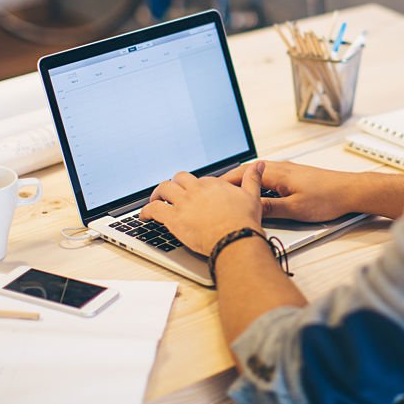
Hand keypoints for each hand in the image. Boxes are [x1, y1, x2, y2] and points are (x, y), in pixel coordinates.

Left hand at [138, 162, 264, 255]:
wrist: (235, 238)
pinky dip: (146, 211)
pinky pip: (154, 209)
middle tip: (171, 193)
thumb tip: (258, 164)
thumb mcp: (252, 196)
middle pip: (178, 179)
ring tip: (155, 200)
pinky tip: (144, 216)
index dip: (195, 188)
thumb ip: (253, 178)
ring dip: (158, 194)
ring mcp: (184, 203)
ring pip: (164, 189)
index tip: (195, 195)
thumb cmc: (244, 221)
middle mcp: (196, 190)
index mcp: (213, 184)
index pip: (199, 180)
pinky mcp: (173, 218)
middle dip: (174, 184)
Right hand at [220, 161, 358, 221]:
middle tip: (214, 192)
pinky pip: (268, 177)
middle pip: (248, 172)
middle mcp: (281, 168)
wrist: (350, 191)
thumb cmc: (327, 198)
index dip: (224, 182)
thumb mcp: (296, 209)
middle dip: (230, 181)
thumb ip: (271, 208)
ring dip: (243, 182)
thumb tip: (249, 209)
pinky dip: (256, 184)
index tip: (210, 189)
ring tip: (230, 194)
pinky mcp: (294, 176)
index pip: (243, 174)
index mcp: (277, 173)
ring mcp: (287, 171)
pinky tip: (255, 194)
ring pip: (258, 174)